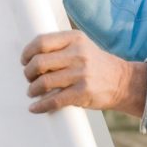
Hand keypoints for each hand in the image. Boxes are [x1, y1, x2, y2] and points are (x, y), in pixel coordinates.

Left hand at [21, 30, 146, 116]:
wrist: (122, 81)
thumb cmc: (96, 64)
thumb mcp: (81, 46)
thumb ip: (60, 47)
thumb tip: (31, 56)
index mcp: (75, 38)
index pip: (41, 42)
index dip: (27, 53)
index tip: (24, 61)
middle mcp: (78, 54)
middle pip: (39, 62)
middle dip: (28, 73)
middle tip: (29, 78)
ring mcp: (81, 73)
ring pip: (44, 82)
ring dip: (33, 89)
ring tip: (33, 92)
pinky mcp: (83, 92)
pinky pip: (55, 100)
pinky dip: (41, 106)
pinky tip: (35, 107)